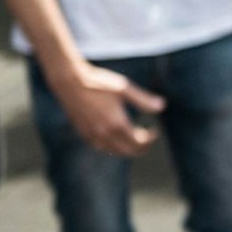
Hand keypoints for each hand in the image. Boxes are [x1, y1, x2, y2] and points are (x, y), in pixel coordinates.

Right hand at [48, 61, 165, 157]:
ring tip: (133, 139)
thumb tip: (162, 106)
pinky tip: (114, 138)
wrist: (69, 80)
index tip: (154, 131)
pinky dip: (111, 146)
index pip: (139, 143)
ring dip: (126, 148)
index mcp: (117, 124)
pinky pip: (100, 146)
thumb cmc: (99, 82)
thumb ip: (143, 100)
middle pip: (128, 151)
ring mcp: (92, 134)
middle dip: (140, 147)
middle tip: (147, 138)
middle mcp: (104, 133)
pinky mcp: (82, 132)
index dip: (150, 140)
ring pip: (113, 151)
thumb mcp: (124, 88)